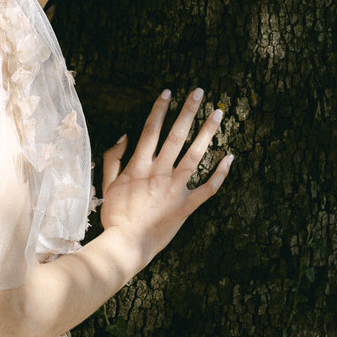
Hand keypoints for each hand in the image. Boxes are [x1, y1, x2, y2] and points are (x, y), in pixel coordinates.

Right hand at [100, 87, 231, 266]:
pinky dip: (220, 174)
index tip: (169, 92)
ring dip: (207, 132)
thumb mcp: (107, 183)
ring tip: (218, 114)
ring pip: (195, 155)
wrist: (127, 244)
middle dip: (188, 111)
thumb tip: (124, 136)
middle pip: (176, 135)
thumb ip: (113, 158)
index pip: (152, 129)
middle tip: (199, 92)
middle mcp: (159, 173)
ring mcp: (175, 189)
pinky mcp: (187, 206)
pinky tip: (230, 158)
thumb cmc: (115, 215)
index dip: (160, 109)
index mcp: (139, 165)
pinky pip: (208, 188)